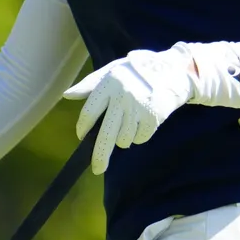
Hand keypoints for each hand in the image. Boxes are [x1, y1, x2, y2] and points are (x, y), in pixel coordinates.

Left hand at [63, 48, 196, 174]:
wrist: (173, 71)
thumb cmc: (137, 71)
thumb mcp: (112, 70)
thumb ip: (90, 83)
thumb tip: (67, 95)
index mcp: (109, 84)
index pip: (89, 113)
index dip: (83, 127)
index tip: (82, 135)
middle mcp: (122, 97)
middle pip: (105, 135)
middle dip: (100, 155)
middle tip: (97, 169)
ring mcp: (139, 108)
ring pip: (123, 139)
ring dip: (124, 137)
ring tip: (130, 121)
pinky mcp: (153, 118)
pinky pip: (139, 139)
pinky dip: (139, 135)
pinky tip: (143, 121)